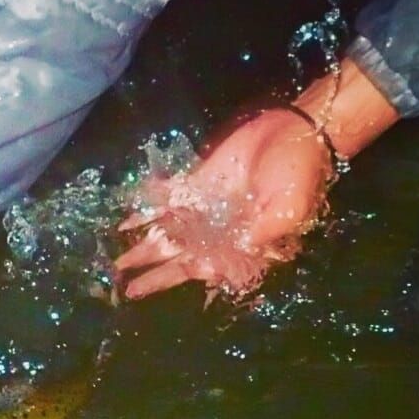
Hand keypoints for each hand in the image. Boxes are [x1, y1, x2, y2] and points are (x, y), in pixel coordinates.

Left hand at [116, 108, 330, 296]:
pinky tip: (128, 219)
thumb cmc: (299, 173)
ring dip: (145, 243)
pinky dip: (149, 208)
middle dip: (152, 269)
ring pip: (170, 230)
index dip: (175, 278)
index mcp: (243, 244)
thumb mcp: (290, 207)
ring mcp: (206, 207)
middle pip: (179, 254)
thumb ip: (264, 230)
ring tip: (118, 260)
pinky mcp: (199, 183)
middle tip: (123, 281)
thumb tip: (240, 247)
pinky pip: (169, 199)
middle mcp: (220, 231)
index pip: (203, 267)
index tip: (149, 288)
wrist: (296, 130)